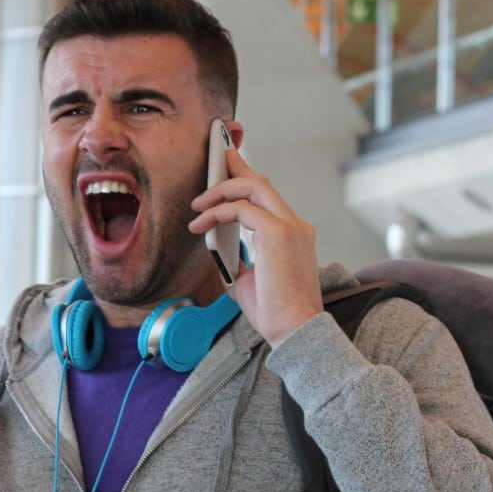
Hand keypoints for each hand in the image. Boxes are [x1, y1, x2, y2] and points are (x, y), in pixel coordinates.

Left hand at [189, 149, 322, 346]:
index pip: (268, 198)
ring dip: (220, 191)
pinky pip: (241, 209)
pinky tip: (200, 224)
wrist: (294, 331)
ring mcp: (290, 226)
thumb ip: (237, 261)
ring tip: (197, 205)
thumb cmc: (275, 313)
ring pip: (253, 187)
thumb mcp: (248, 281)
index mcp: (294, 235)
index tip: (229, 168)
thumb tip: (217, 250)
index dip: (246, 179)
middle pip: (262, 183)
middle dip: (235, 168)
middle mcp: (295, 225)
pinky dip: (217, 212)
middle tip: (214, 160)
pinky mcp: (278, 233)